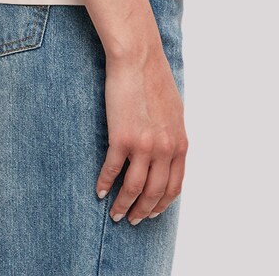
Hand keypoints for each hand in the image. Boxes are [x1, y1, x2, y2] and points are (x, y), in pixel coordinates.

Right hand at [95, 46, 187, 223]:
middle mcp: (164, 149)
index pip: (174, 187)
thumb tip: (168, 154)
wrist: (138, 58)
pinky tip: (99, 191)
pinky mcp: (121, 138)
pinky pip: (112, 171)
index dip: (162, 204)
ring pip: (134, 189)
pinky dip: (104, 184)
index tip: (152, 212)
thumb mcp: (174, 112)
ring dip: (123, 206)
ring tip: (115, 213)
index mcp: (179, 144)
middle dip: (142, 212)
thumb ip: (172, 136)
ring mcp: (143, 146)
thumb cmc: (154, 79)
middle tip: (132, 220)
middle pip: (154, 193)